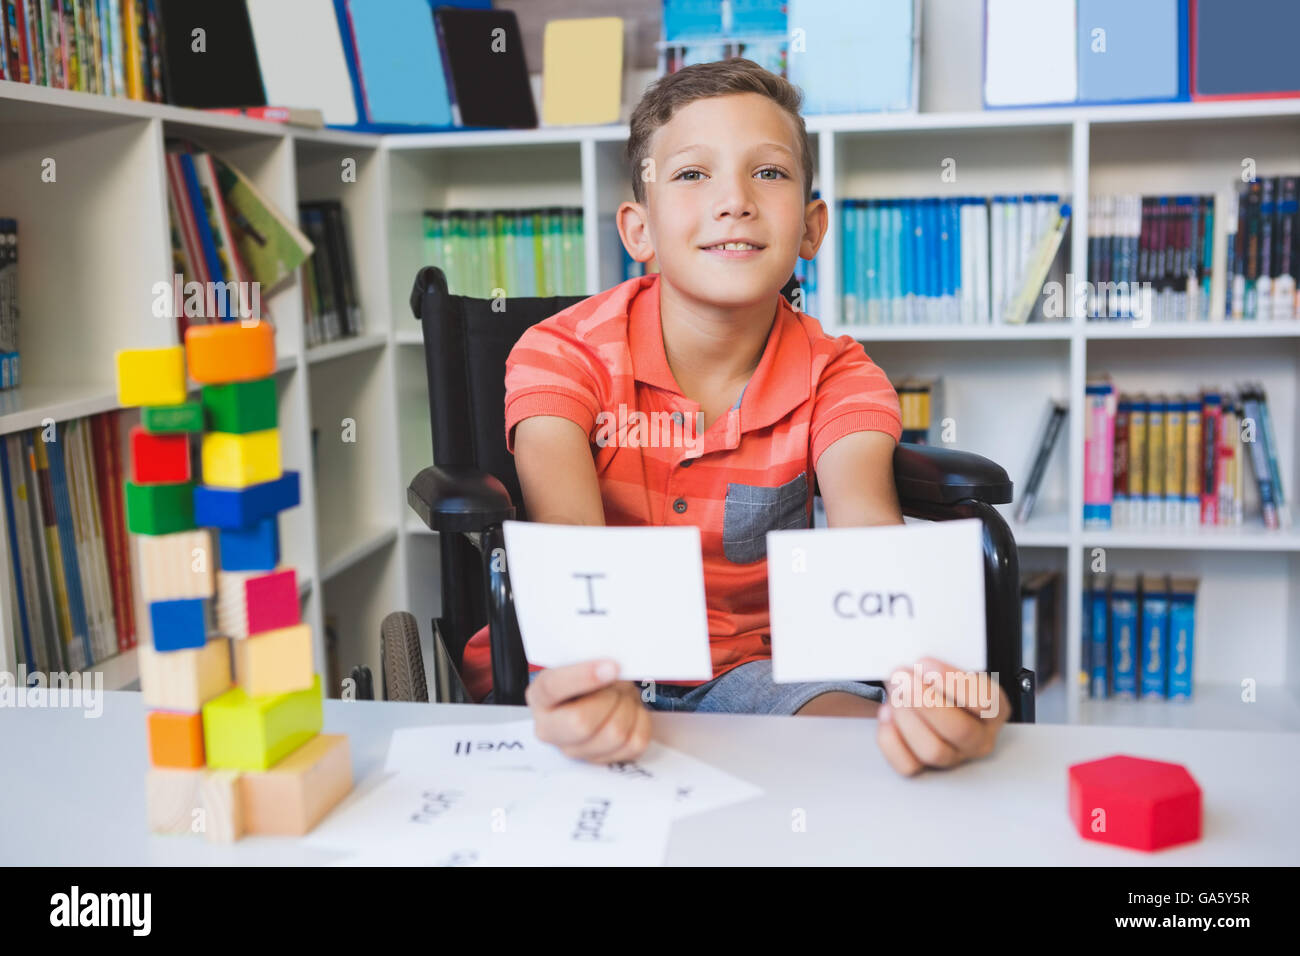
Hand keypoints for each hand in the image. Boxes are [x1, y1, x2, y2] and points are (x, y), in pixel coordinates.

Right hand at [525, 659, 651, 763]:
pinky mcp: (603, 760)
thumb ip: (591, 658)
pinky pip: (634, 742)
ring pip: (613, 734)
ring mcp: (576, 750)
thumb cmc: (589, 677)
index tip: (612, 666)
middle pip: (581, 722)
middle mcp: (550, 729)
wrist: (599, 694)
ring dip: (627, 708)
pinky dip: (640, 721)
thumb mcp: (583, 660)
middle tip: (615, 686)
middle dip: (609, 699)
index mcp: (540, 697)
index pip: (552, 688)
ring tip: (622, 697)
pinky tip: (631, 711)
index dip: (583, 676)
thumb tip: (614, 667)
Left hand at [876, 657, 1009, 775]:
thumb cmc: (935, 678)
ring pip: (934, 751)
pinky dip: (891, 739)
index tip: (924, 664)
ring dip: (907, 717)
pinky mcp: (926, 768)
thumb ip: (937, 665)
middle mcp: (979, 737)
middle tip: (902, 677)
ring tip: (894, 692)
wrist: (914, 690)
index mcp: (995, 708)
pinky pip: (908, 765)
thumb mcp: (944, 665)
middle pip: (960, 730)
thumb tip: (918, 664)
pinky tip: (886, 714)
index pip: (985, 701)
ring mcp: (954, 756)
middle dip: (926, 702)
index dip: (951, 682)